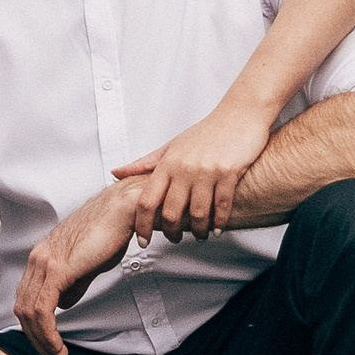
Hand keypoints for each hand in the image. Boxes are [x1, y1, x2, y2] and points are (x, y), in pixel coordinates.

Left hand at [15, 180, 150, 354]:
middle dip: (34, 337)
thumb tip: (63, 304)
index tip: (46, 343)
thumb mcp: (85, 265)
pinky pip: (43, 309)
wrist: (121, 211)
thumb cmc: (108, 232)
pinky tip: (59, 345)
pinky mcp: (58, 269)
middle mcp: (37, 258)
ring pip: (29, 312)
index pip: (25, 297)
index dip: (32, 325)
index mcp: (41, 257)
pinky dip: (48, 332)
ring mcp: (45, 262)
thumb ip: (72, 285)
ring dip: (41, 340)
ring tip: (57, 354)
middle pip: (22, 307)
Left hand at [116, 96, 276, 240]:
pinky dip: (219, 222)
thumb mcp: (170, 146)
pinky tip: (217, 228)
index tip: (143, 239)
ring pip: (197, 214)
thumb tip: (116, 172)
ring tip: (199, 234)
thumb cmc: (205, 133)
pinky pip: (222, 207)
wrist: (238, 116)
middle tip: (174, 238)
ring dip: (198, 231)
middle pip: (171, 212)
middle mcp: (184, 168)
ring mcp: (207, 172)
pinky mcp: (229, 174)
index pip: (147, 200)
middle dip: (172, 232)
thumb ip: (144, 163)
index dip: (142, 224)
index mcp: (167, 163)